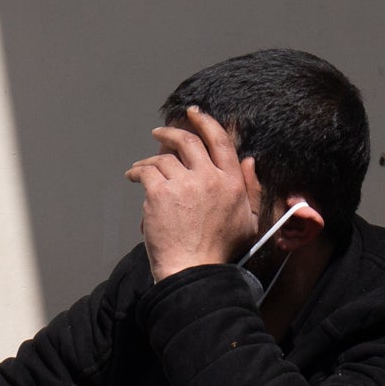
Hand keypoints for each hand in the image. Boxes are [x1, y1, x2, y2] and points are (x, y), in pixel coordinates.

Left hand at [128, 107, 258, 281]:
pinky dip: (136, 171)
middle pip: (188, 141)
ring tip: (142, 166)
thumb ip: (252, 189)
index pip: (220, 140)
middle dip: (171, 132)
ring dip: (150, 159)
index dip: (206, 122)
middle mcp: (209, 178)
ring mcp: (184, 184)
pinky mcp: (160, 194)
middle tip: (159, 132)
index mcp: (231, 182)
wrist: (193, 271)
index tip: (194, 114)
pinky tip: (132, 176)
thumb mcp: (249, 221)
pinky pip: (146, 171)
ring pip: (164, 158)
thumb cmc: (219, 252)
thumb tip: (249, 161)